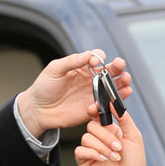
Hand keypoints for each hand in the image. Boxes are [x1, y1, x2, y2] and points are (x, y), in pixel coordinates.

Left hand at [16, 50, 131, 134]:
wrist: (38, 110)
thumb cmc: (44, 87)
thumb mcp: (54, 69)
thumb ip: (71, 61)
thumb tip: (88, 55)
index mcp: (81, 67)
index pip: (97, 57)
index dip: (99, 58)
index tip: (95, 63)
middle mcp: (90, 79)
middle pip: (110, 71)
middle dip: (118, 67)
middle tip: (120, 66)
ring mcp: (93, 93)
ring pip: (113, 87)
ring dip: (122, 82)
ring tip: (126, 80)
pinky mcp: (94, 108)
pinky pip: (109, 103)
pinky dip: (117, 99)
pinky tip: (122, 95)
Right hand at [75, 111, 151, 165]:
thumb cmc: (134, 160)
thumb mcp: (134, 135)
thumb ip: (124, 118)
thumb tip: (115, 103)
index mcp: (109, 129)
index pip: (97, 114)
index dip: (94, 110)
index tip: (95, 108)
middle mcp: (99, 137)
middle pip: (91, 125)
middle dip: (106, 136)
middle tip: (118, 147)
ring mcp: (91, 148)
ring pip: (86, 138)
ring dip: (102, 147)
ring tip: (114, 156)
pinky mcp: (84, 160)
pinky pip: (80, 150)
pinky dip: (92, 153)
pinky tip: (103, 159)